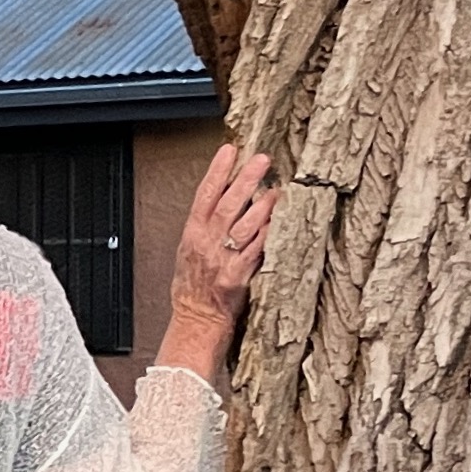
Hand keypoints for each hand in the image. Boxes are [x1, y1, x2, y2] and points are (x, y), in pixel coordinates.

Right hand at [159, 145, 277, 387]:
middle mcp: (206, 244)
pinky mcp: (239, 275)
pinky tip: (280, 220)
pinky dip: (268, 234)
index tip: (229, 151)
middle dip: (244, 179)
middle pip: (227, 205)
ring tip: (276, 189)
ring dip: (262, 205)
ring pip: (244, 226)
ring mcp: (223, 259)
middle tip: (260, 159)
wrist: (195, 320)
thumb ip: (208, 228)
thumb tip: (230, 201)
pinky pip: (257, 250)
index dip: (217, 171)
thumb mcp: (191, 252)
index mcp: (192, 234)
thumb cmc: (193, 289)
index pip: (203, 195)